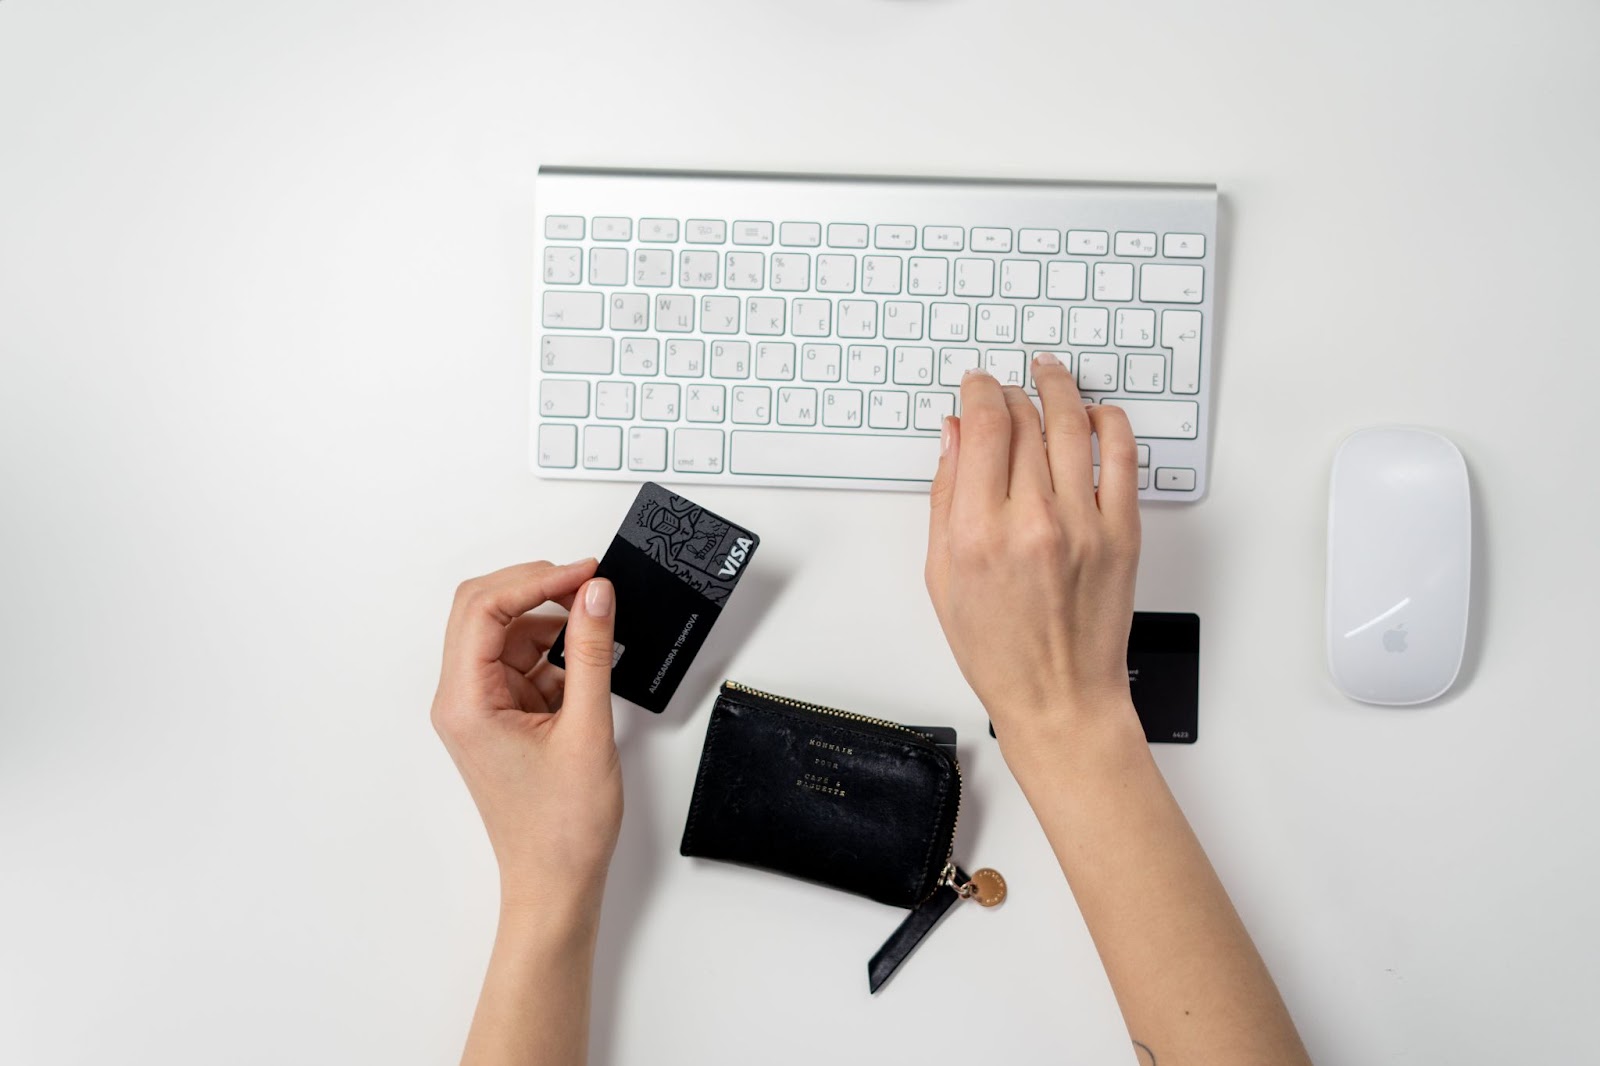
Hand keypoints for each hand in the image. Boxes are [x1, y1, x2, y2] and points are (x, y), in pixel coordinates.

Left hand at [431, 559, 621, 917]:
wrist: (556, 882)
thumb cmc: (562, 827)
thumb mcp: (587, 727)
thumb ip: (591, 652)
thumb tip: (596, 594)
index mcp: (466, 702)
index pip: (484, 609)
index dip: (536, 580)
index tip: (585, 573)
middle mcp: (461, 700)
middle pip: (484, 611)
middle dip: (536, 589)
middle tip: (588, 584)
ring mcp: (479, 707)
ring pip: (506, 634)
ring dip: (550, 623)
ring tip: (598, 630)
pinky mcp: (501, 716)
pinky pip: (522, 663)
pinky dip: (555, 654)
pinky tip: (587, 665)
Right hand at [924, 355, 1142, 772]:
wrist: (1060, 697)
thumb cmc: (999, 650)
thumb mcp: (943, 576)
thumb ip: (945, 498)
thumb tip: (953, 436)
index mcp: (979, 532)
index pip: (984, 427)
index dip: (979, 391)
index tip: (976, 385)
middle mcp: (1032, 521)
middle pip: (1025, 420)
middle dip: (1011, 392)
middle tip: (1005, 388)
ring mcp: (1084, 524)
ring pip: (1073, 425)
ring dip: (1059, 389)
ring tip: (1049, 374)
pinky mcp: (1123, 533)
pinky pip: (1123, 456)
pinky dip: (1110, 423)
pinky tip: (1096, 415)